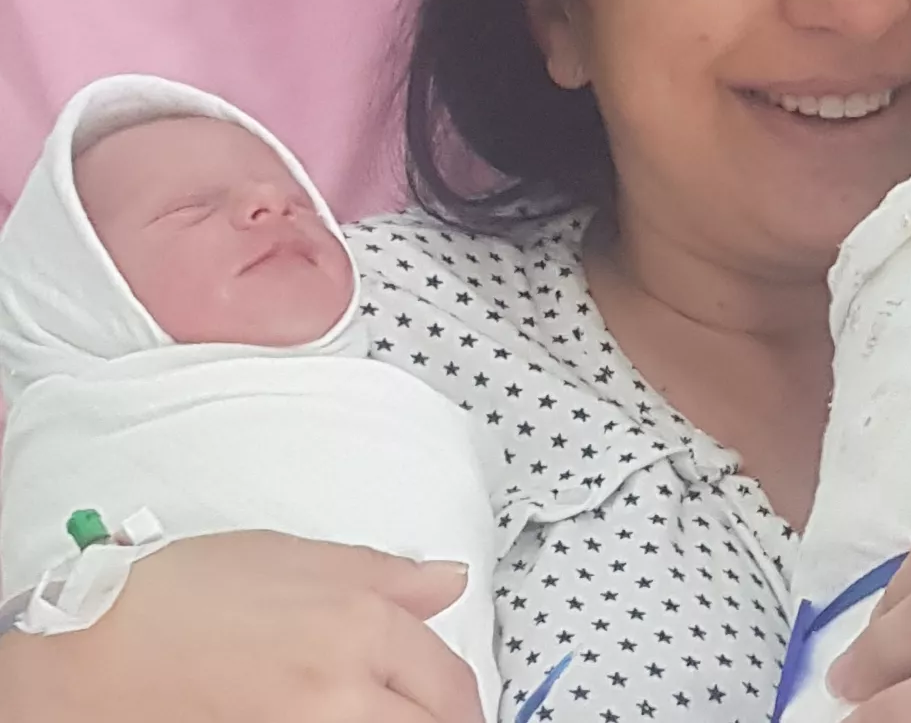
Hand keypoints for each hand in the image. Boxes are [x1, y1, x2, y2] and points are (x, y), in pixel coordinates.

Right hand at [0, 532, 484, 722]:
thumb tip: (448, 580)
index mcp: (359, 622)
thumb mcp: (294, 555)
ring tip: (391, 719)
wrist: (95, 652)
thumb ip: (387, 574)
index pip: (452, 680)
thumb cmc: (182, 595)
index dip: (462, 698)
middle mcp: (346, 689)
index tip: (458, 703)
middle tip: (436, 715)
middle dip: (448, 721)